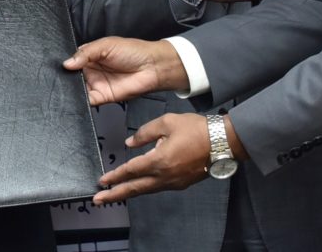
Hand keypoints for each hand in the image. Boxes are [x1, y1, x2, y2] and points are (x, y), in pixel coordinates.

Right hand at [63, 37, 186, 104]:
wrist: (151, 66)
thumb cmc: (133, 51)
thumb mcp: (106, 45)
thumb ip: (86, 53)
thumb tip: (67, 63)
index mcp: (90, 55)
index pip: (72, 60)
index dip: (65, 62)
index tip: (58, 65)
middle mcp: (91, 70)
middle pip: (72, 76)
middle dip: (66, 77)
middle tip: (62, 75)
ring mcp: (95, 84)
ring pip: (76, 89)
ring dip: (71, 89)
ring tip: (68, 84)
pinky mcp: (101, 97)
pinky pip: (87, 101)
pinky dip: (80, 100)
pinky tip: (76, 95)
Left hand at [93, 113, 212, 203]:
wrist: (223, 142)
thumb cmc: (197, 130)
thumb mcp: (167, 122)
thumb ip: (145, 132)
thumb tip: (130, 143)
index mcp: (159, 160)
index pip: (131, 170)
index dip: (114, 176)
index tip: (101, 180)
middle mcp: (165, 176)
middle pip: (135, 189)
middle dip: (115, 194)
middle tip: (98, 199)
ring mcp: (174, 182)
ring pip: (147, 190)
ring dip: (129, 192)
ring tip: (115, 193)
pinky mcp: (181, 183)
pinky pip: (158, 187)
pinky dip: (145, 187)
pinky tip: (140, 184)